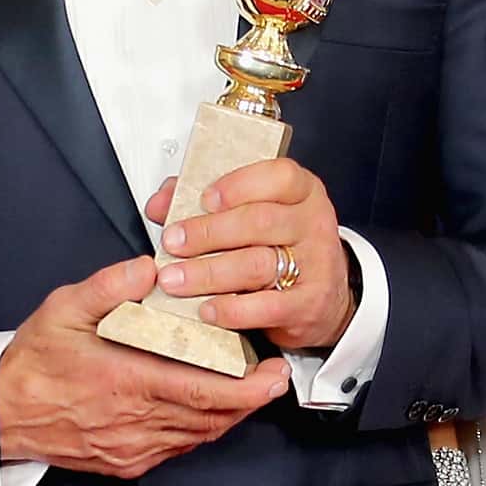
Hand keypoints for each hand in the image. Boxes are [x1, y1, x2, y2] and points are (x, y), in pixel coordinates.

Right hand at [0, 254, 290, 477]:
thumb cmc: (33, 361)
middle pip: (213, 418)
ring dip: (229, 414)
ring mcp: (134, 449)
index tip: (274, 371)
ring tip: (248, 387)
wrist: (0, 413)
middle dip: (251, 399)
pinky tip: (207, 408)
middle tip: (274, 375)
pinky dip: (200, 428)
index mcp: (126, 382)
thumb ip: (108, 286)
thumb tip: (149, 266)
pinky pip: (178, 448)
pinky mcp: (128, 463)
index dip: (248, 387)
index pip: (204, 392)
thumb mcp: (63, 309)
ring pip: (200, 436)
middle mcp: (136, 423)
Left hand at [149, 158, 355, 350]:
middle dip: (207, 232)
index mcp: (302, 192)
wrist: (325, 297)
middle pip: (258, 221)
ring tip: (175, 279)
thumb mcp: (255, 215)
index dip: (239, 185)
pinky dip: (231, 309)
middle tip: (173, 242)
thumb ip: (208, 203)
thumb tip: (161, 203)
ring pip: (257, 264)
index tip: (205, 198)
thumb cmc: (282, 247)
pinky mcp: (309, 304)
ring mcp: (315, 265)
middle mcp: (313, 224)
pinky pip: (266, 306)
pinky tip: (207, 308)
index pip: (279, 176)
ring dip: (208, 272)